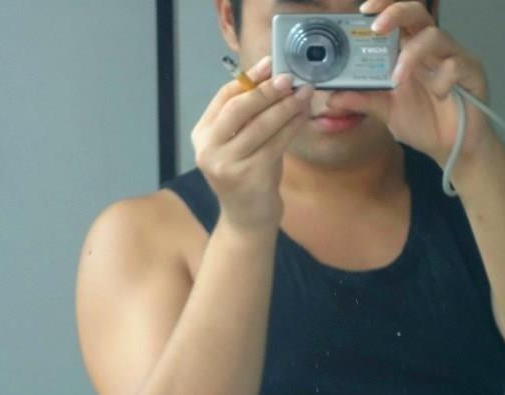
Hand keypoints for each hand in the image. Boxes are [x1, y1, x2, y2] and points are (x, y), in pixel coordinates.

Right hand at [191, 56, 313, 231]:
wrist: (247, 219)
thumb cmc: (247, 176)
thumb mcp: (240, 144)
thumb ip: (247, 117)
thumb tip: (272, 78)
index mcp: (201, 136)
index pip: (223, 98)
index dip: (248, 79)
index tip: (270, 65)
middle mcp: (208, 150)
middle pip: (238, 108)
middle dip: (267, 90)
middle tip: (290, 78)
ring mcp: (228, 164)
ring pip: (261, 125)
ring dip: (285, 106)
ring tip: (303, 93)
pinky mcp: (250, 175)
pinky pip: (276, 142)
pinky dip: (292, 126)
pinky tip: (302, 116)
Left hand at [332, 1, 498, 168]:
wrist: (452, 149)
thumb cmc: (424, 123)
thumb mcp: (386, 111)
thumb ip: (362, 100)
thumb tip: (332, 97)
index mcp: (411, 51)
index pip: (399, 17)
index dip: (385, 7)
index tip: (363, 10)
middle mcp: (432, 49)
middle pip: (418, 12)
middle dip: (395, 13)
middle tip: (375, 27)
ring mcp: (454, 58)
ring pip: (435, 36)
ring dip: (412, 55)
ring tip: (397, 80)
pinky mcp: (472, 74)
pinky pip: (458, 64)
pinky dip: (444, 78)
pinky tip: (439, 94)